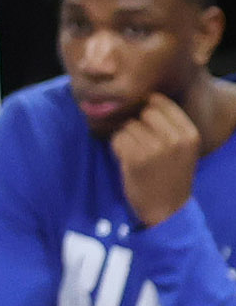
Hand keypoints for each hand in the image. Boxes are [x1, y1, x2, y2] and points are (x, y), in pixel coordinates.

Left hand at [113, 93, 203, 228]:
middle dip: (136, 122)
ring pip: (128, 125)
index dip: (147, 108)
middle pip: (143, 111)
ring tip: (135, 153)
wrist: (167, 208)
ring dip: (125, 137)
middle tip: (139, 140)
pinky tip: (127, 160)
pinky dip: (117, 148)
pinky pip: (117, 139)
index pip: (160, 101)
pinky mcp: (135, 158)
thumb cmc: (170, 174)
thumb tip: (142, 97)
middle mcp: (175, 139)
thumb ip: (169, 124)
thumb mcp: (182, 147)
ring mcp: (156, 148)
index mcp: (189, 133)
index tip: (145, 121)